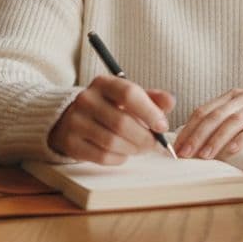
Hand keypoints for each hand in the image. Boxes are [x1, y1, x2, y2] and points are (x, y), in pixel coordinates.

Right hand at [48, 76, 174, 164]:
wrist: (71, 118)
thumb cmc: (109, 107)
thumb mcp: (129, 97)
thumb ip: (152, 98)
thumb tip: (171, 102)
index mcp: (103, 83)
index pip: (129, 94)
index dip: (150, 112)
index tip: (163, 126)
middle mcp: (86, 99)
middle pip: (122, 122)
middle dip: (145, 138)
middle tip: (155, 144)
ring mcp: (75, 121)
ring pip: (112, 142)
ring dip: (133, 149)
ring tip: (140, 148)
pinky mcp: (71, 143)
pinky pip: (102, 156)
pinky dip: (119, 158)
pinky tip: (124, 153)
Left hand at [175, 89, 242, 158]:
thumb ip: (224, 125)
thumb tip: (195, 144)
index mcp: (233, 96)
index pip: (204, 111)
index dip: (188, 128)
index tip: (176, 146)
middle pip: (215, 116)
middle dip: (197, 135)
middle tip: (185, 153)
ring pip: (233, 122)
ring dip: (216, 139)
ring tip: (204, 155)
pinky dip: (242, 139)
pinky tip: (232, 150)